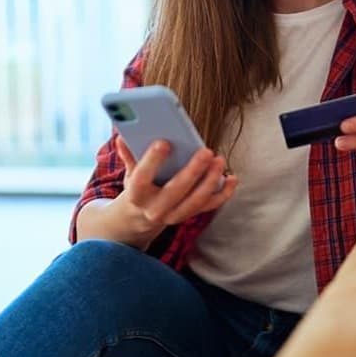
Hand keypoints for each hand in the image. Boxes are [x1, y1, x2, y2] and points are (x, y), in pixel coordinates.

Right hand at [113, 135, 238, 238]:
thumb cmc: (137, 188)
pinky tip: (232, 178)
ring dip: (210, 180)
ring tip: (219, 160)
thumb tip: (123, 136)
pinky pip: (209, 206)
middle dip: (193, 171)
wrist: (138, 219)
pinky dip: (223, 193)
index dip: (152, 161)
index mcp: (136, 196)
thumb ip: (129, 156)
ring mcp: (173, 215)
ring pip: (195, 201)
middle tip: (206, 151)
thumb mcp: (129, 174)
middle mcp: (155, 209)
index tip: (163, 142)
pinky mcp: (188, 215)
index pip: (142, 178)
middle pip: (176, 190)